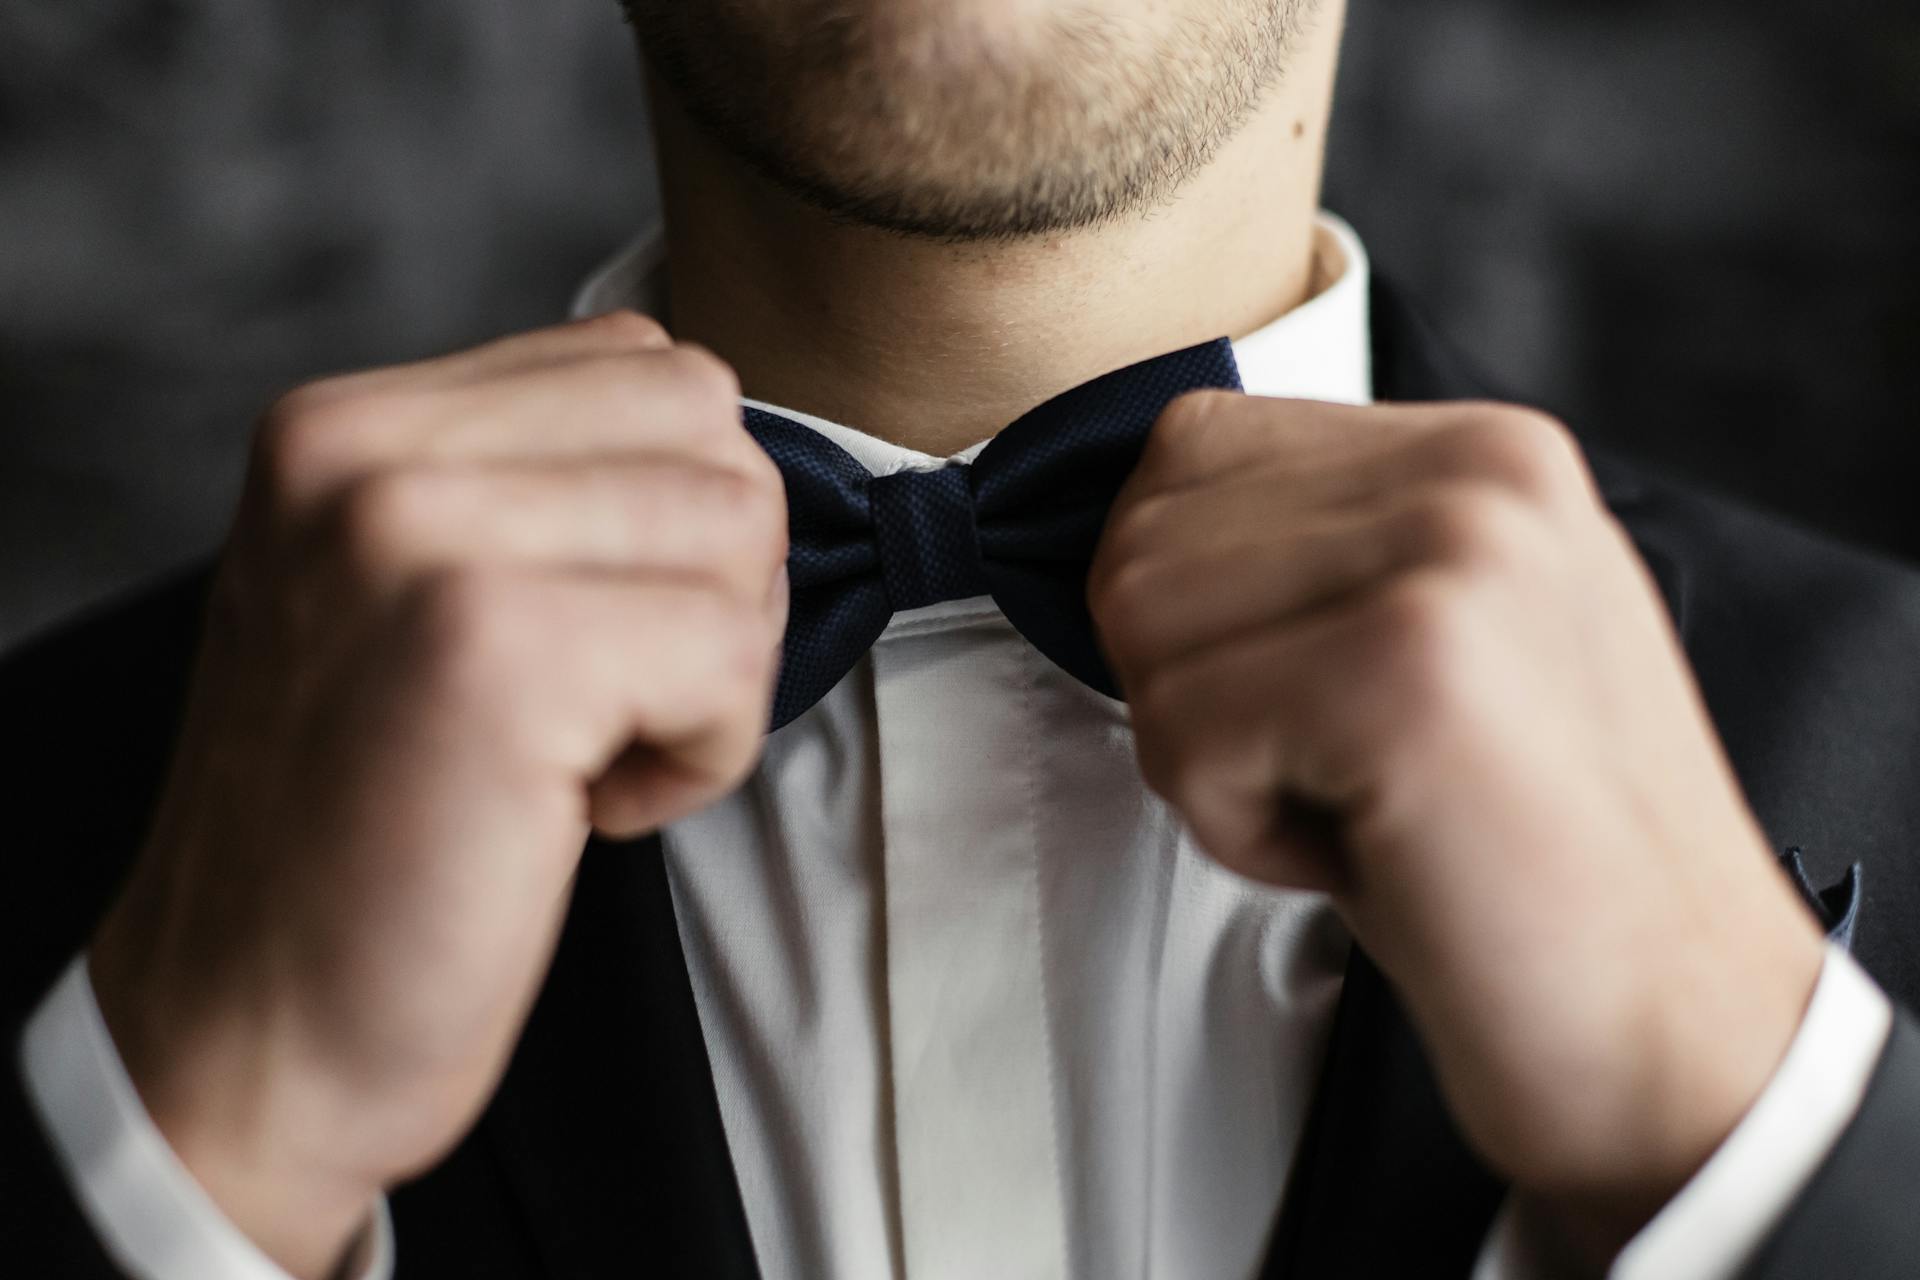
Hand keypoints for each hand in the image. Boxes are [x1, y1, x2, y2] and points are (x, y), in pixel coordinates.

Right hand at [87, 311, 785, 1278]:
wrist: (248, 1033)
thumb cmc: (359, 834)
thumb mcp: (397, 602)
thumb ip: (525, 487)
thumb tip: (715, 447)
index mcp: (344, 427)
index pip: (640, 362)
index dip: (673, 516)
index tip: (593, 635)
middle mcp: (365, 454)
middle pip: (709, 427)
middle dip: (714, 580)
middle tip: (615, 702)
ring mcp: (423, 538)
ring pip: (738, 528)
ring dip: (712, 670)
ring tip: (589, 753)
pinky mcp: (495, 652)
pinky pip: (727, 654)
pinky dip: (704, 753)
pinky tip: (592, 809)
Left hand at [1089, 393, 1825, 1257]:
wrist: (1672, 1021)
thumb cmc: (1528, 857)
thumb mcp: (1449, 638)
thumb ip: (1326, 548)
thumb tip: (1140, 523)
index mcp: (1482, 450)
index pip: (1192, 449)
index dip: (1188, 604)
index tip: (1299, 700)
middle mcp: (1474, 473)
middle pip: (1144, 540)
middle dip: (1192, 690)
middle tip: (1338, 773)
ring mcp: (1447, 556)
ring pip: (1141, 627)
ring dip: (1213, 761)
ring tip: (1359, 805)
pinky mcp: (1403, 667)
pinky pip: (1179, 729)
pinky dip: (1237, 829)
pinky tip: (1368, 848)